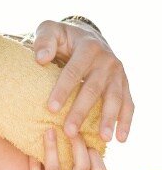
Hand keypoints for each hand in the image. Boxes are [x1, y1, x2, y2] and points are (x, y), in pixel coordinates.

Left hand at [33, 20, 133, 142]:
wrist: (87, 36)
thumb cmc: (63, 38)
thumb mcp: (50, 30)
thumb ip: (44, 41)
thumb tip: (41, 58)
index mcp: (88, 48)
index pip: (73, 71)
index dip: (62, 90)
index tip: (51, 109)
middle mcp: (107, 60)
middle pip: (93, 89)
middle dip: (81, 111)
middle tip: (69, 131)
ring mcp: (118, 74)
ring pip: (114, 98)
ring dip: (108, 119)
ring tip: (102, 138)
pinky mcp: (123, 84)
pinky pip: (128, 104)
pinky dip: (126, 121)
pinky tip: (121, 139)